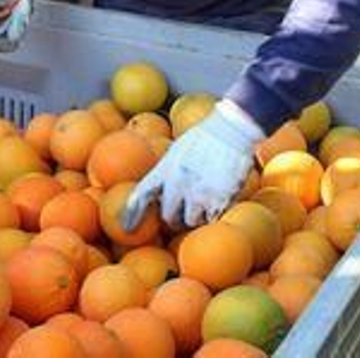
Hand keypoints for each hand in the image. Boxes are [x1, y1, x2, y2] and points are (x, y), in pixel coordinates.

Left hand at [122, 99, 264, 228]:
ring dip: (195, 218)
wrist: (231, 130)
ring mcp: (198, 193)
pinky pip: (212, 220)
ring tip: (203, 204)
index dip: (132, 215)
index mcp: (165, 169)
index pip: (142, 195)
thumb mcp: (177, 151)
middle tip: (182, 211)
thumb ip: (166, 172)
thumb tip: (157, 193)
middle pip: (167, 217)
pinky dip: (213, 216)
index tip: (128, 228)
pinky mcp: (219, 200)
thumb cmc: (204, 138)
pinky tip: (217, 203)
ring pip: (191, 222)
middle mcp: (178, 183)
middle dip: (173, 218)